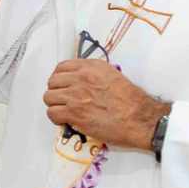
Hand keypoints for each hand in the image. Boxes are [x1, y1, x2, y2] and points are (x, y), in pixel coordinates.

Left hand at [42, 59, 167, 148]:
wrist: (139, 119)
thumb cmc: (131, 101)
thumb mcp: (113, 76)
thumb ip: (93, 74)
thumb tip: (77, 80)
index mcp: (92, 67)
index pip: (61, 67)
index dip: (59, 78)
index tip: (64, 86)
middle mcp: (82, 78)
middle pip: (52, 82)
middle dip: (56, 92)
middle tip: (64, 101)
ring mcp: (76, 95)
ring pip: (48, 97)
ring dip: (55, 105)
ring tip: (65, 111)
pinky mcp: (75, 113)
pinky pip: (52, 113)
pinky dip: (56, 118)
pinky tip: (66, 120)